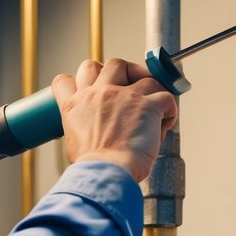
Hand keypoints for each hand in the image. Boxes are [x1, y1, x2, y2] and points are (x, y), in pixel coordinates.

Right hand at [51, 58, 178, 181]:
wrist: (106, 171)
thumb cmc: (93, 166)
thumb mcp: (73, 143)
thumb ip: (83, 129)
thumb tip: (97, 134)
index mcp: (76, 105)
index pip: (66, 80)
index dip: (80, 81)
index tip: (90, 88)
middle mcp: (98, 94)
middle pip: (111, 64)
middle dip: (124, 71)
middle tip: (131, 86)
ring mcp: (124, 96)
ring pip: (142, 74)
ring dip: (150, 87)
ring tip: (153, 104)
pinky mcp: (147, 105)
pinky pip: (165, 94)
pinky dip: (169, 108)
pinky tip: (165, 121)